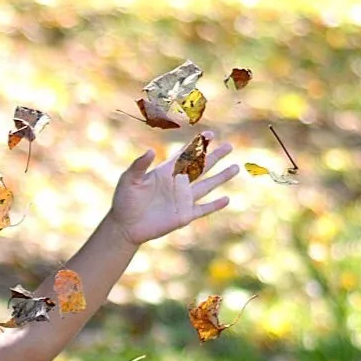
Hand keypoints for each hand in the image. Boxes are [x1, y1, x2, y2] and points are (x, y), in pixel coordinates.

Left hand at [108, 136, 237, 246]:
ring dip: (221, 177)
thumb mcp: (129, 179)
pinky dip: (214, 205)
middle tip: (229, 146)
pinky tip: (227, 199)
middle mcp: (178, 183)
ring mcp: (183, 199)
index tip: (210, 135)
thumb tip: (151, 151)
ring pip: (207, 185)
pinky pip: (203, 209)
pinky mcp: (184, 215)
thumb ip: (139, 165)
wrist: (125, 225)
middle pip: (201, 167)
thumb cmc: (125, 200)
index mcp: (166, 171)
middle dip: (215, 157)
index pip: (185, 155)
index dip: (198, 145)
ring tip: (235, 168)